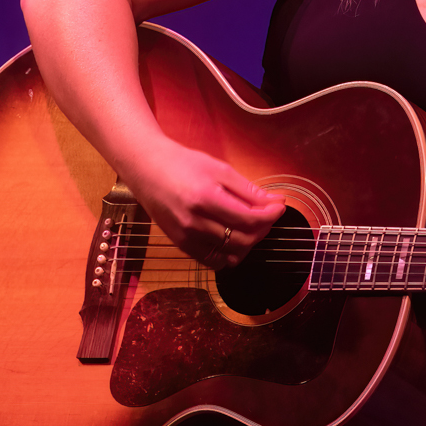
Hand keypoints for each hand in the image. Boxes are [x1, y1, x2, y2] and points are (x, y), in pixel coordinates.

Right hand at [122, 137, 283, 265]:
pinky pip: (213, 262)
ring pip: (231, 254)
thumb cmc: (182, 163)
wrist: (146, 168)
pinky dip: (229, 254)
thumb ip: (248, 190)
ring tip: (251, 226)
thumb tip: (276, 202)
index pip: (250, 218)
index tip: (279, 206)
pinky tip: (233, 238)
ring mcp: (186, 237)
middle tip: (267, 215)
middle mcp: (194, 222)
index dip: (271, 215)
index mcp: (206, 198)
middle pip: (243, 239)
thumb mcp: (219, 169)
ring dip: (249, 243)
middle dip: (263, 229)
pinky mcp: (180, 244)